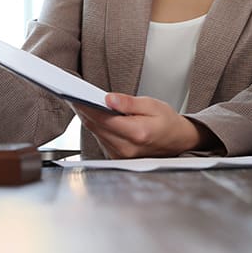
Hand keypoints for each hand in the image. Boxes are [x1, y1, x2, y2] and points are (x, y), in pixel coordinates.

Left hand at [73, 93, 202, 157]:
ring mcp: (121, 155)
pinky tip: (93, 115)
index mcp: (137, 133)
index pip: (104, 118)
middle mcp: (127, 148)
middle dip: (84, 110)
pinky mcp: (117, 156)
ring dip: (88, 118)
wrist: (177, 141)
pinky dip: (96, 126)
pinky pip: (100, 139)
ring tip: (81, 103)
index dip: (87, 107)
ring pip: (96, 133)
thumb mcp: (152, 105)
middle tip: (74, 95)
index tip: (76, 95)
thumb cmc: (167, 122)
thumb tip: (108, 99)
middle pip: (96, 127)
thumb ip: (129, 103)